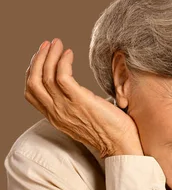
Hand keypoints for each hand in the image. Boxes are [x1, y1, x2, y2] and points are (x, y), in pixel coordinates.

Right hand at [25, 39, 142, 157]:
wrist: (121, 145)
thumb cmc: (110, 131)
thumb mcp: (84, 118)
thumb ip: (76, 106)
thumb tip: (82, 92)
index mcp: (55, 117)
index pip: (32, 93)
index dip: (33, 71)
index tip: (42, 57)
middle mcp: (56, 113)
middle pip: (33, 82)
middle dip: (38, 59)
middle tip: (48, 44)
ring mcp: (66, 108)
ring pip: (45, 77)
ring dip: (50, 55)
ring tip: (58, 43)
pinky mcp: (80, 102)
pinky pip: (62, 77)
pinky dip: (63, 61)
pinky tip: (70, 53)